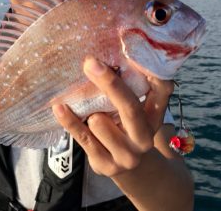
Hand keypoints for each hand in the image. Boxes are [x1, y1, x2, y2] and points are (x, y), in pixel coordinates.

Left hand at [52, 56, 173, 176]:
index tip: (133, 54)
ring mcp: (124, 154)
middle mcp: (144, 138)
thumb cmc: (130, 127)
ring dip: (91, 112)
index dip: (152, 75)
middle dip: (110, 83)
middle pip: (129, 107)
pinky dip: (69, 120)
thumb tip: (128, 56)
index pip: (161, 92)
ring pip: (99, 121)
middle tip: (90, 63)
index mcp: (155, 117)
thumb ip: (141, 86)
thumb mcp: (142, 109)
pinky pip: (82, 136)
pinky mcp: (103, 164)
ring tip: (93, 113)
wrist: (130, 167)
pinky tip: (59, 108)